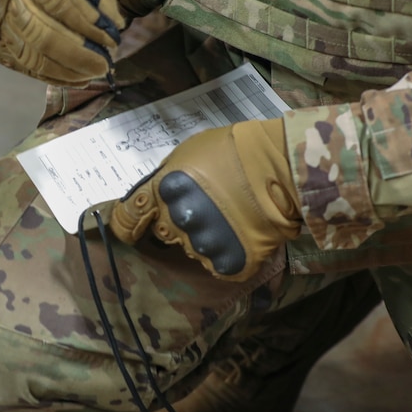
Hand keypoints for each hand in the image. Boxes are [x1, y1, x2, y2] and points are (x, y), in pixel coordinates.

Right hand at [0, 0, 125, 85]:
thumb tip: (114, 26)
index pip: (59, 1)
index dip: (87, 24)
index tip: (111, 39)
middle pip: (42, 34)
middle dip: (78, 54)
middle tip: (104, 66)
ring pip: (32, 55)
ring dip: (66, 70)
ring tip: (92, 74)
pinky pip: (25, 67)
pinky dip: (53, 77)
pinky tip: (76, 78)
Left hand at [109, 118, 301, 281]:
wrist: (284, 166)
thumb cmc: (237, 149)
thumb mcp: (190, 150)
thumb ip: (168, 176)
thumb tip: (158, 192)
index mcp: (165, 189)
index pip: (127, 218)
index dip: (128, 223)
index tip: (130, 227)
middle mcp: (180, 220)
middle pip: (164, 231)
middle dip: (178, 222)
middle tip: (206, 206)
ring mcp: (205, 243)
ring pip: (193, 247)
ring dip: (206, 237)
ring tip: (230, 217)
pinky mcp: (229, 261)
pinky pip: (219, 263)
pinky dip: (228, 253)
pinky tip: (241, 234)